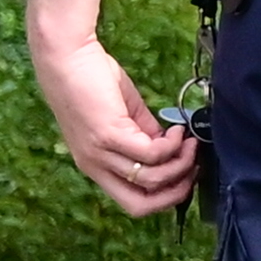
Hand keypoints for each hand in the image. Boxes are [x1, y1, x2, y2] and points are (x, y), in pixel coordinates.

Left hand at [37, 29, 202, 219]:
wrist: (65, 56)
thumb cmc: (89, 78)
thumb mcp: (121, 115)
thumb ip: (143, 134)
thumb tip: (171, 146)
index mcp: (96, 165)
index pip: (133, 202)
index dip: (164, 196)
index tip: (185, 174)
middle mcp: (95, 166)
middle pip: (140, 205)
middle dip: (175, 193)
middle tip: (195, 168)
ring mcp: (100, 153)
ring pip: (150, 179)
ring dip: (180, 163)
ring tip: (189, 142)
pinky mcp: (108, 134)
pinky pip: (151, 152)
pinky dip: (172, 145)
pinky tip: (178, 129)